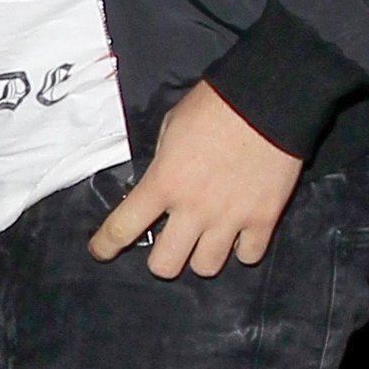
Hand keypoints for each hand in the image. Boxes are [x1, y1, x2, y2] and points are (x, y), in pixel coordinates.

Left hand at [88, 81, 302, 279]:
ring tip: (207, 239)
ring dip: (201, 256)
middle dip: (163, 259)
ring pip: (206, 268)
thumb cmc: (214, 106)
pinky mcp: (264, 219)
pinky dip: (242, 248)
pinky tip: (240, 234)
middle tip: (170, 242)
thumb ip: (162, 162)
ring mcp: (230, 218)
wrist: (268, 100)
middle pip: (165, 266)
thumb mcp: (171, 127)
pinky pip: (248, 256)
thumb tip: (160, 182)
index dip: (106, 245)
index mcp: (164, 182)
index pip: (123, 227)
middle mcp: (193, 209)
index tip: (101, 251)